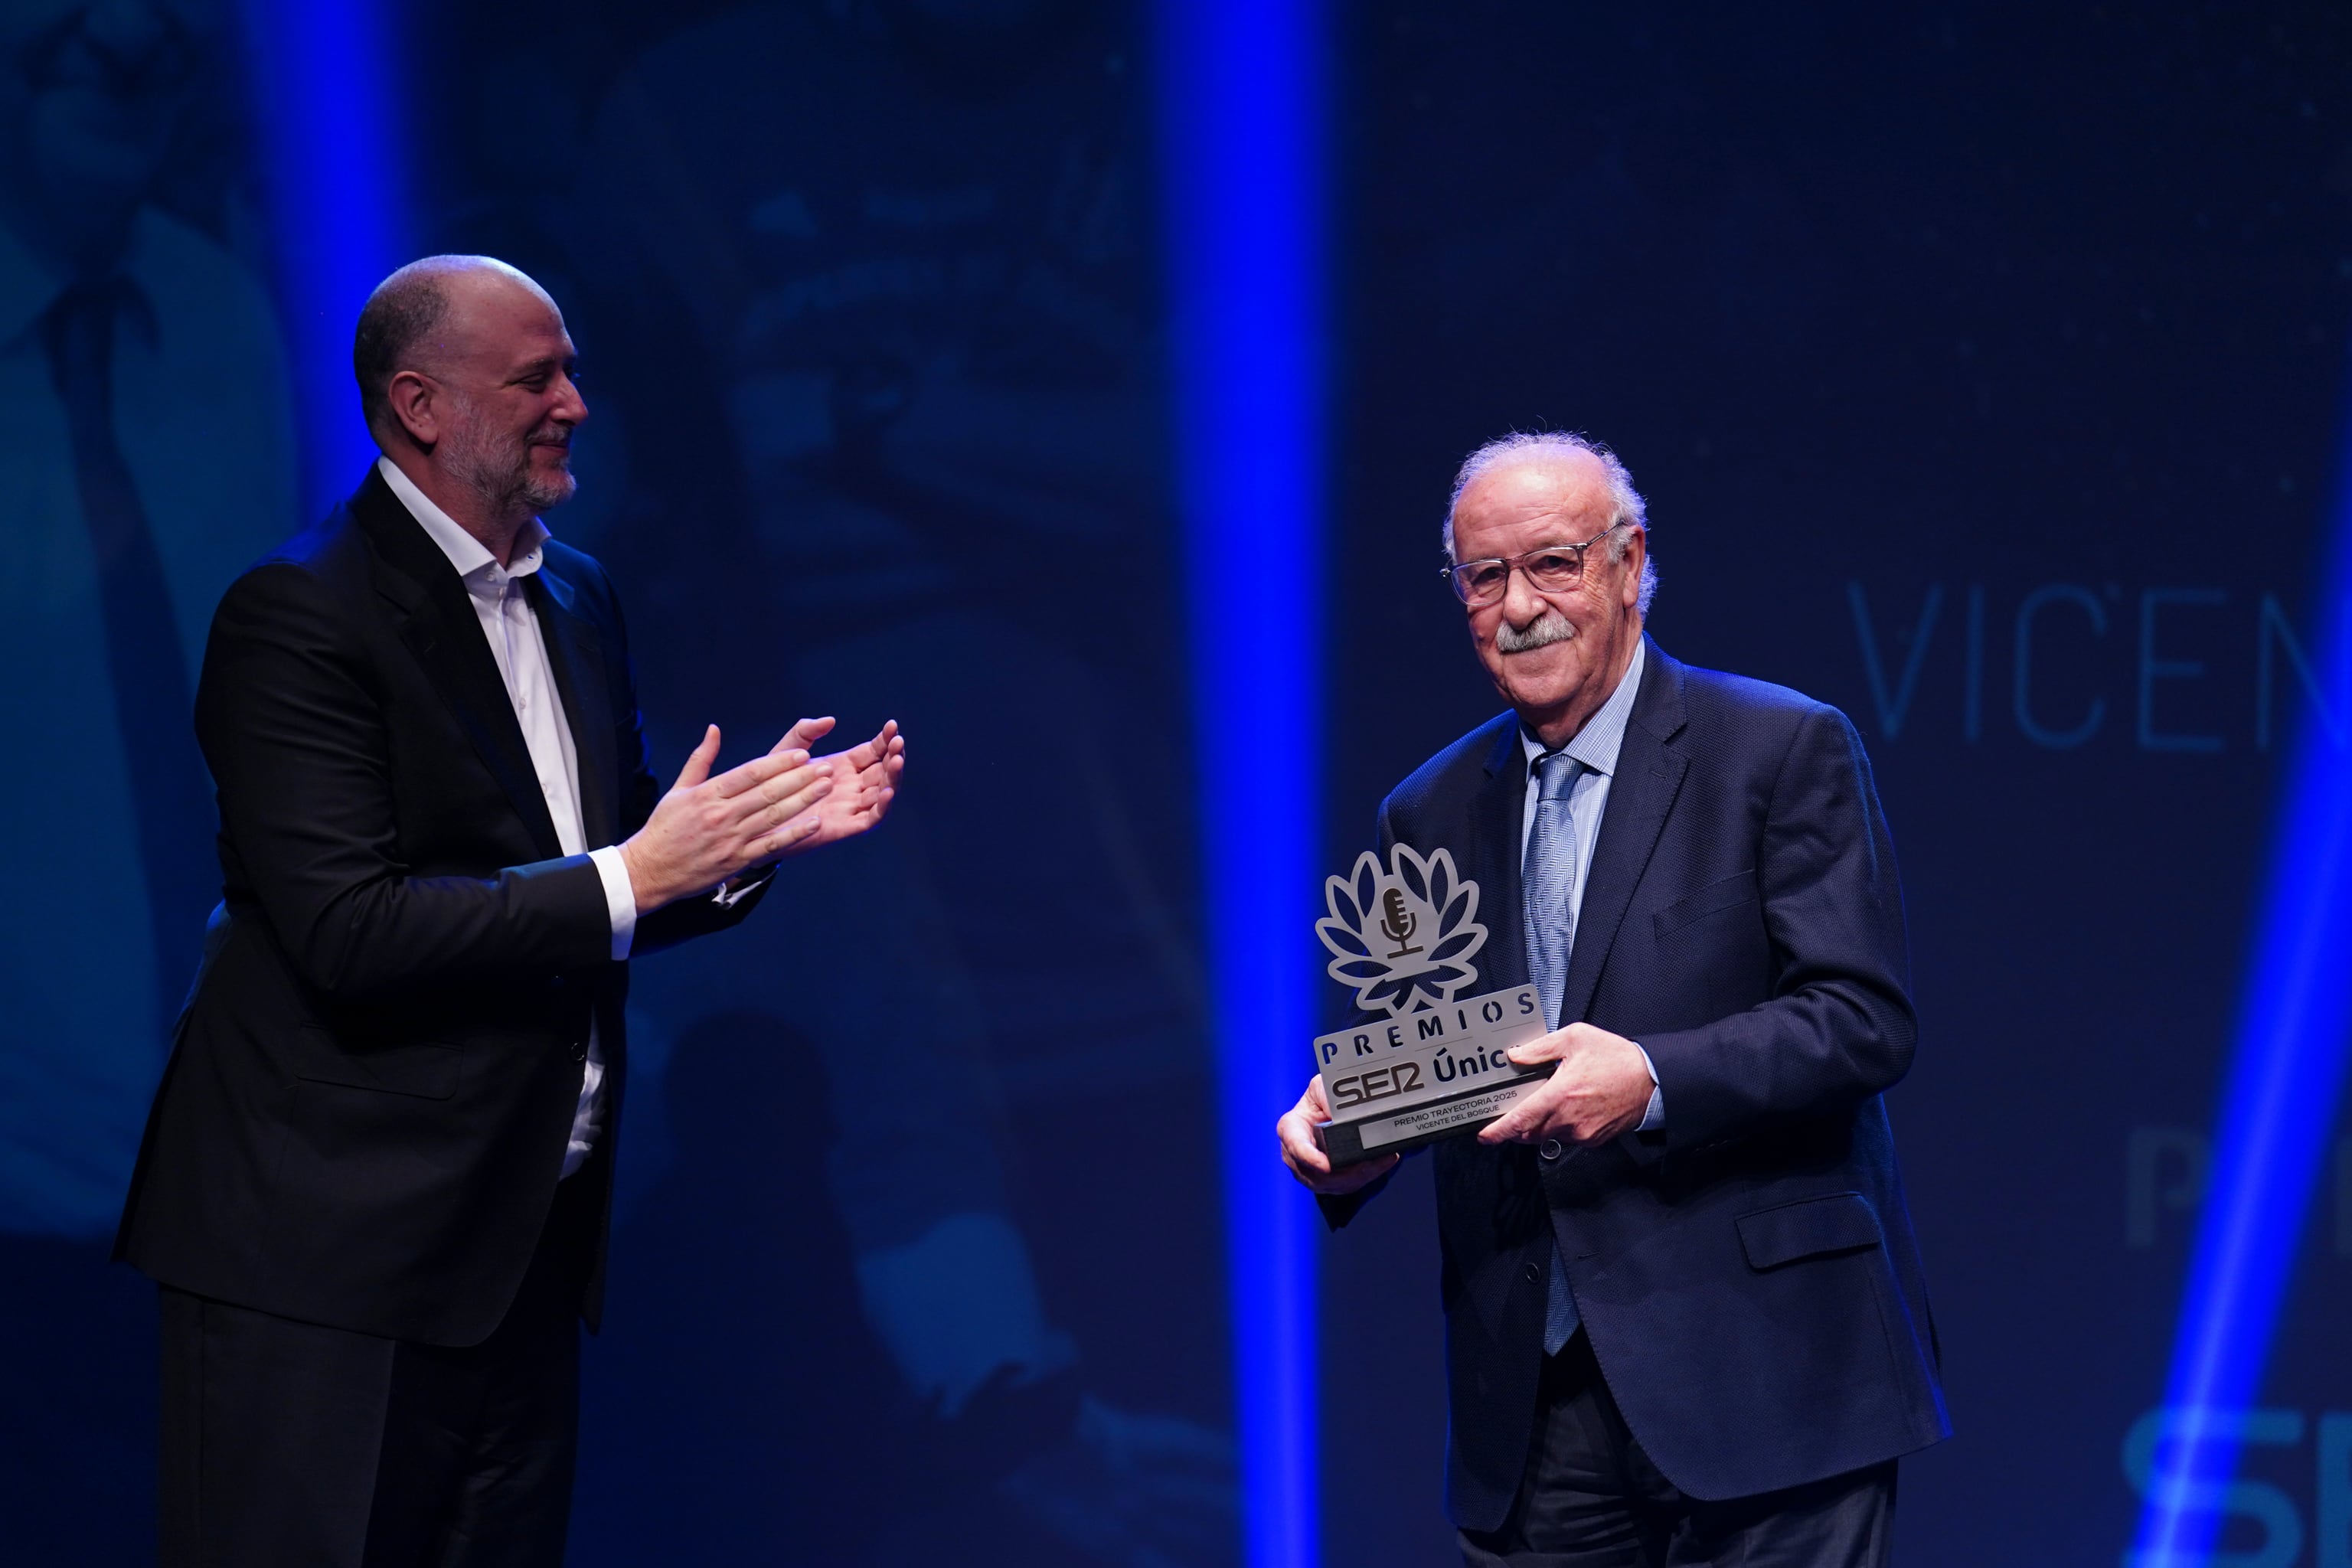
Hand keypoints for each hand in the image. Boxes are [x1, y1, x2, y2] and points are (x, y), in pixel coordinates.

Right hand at [618, 725, 833, 912]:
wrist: (650, 870)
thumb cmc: (664, 828)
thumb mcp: (678, 789)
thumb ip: (701, 759)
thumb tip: (713, 729)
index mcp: (708, 794)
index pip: (750, 773)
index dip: (778, 763)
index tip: (801, 754)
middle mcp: (722, 815)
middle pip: (767, 792)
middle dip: (799, 778)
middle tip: (824, 767)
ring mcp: (731, 839)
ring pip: (774, 816)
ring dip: (803, 800)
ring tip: (825, 787)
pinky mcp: (737, 860)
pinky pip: (771, 845)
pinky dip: (794, 834)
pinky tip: (814, 823)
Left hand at [762, 716, 905, 856]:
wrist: (757, 819)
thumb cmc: (771, 784)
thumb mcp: (787, 751)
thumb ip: (804, 732)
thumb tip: (830, 720)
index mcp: (844, 767)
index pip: (874, 751)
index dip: (885, 739)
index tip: (891, 725)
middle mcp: (852, 786)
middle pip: (883, 770)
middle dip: (894, 755)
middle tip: (898, 742)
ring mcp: (851, 807)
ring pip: (882, 792)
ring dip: (893, 777)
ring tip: (897, 760)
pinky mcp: (845, 827)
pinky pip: (870, 817)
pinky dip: (882, 806)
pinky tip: (887, 791)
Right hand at [1276, 1075, 1399, 1194]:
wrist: (1329, 1107)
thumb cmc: (1321, 1096)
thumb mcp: (1321, 1087)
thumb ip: (1328, 1098)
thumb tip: (1340, 1117)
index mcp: (1290, 1129)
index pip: (1296, 1146)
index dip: (1310, 1158)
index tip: (1327, 1165)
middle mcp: (1295, 1154)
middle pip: (1318, 1173)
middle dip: (1345, 1172)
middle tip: (1367, 1164)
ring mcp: (1310, 1171)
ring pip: (1335, 1183)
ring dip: (1360, 1175)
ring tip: (1380, 1161)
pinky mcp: (1328, 1180)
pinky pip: (1347, 1185)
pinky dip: (1366, 1176)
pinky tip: (1381, 1162)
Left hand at [1477, 1022, 1652, 1147]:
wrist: (1652, 1080)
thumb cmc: (1616, 1057)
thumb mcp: (1576, 1038)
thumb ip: (1541, 1048)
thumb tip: (1516, 1055)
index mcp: (1560, 1095)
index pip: (1521, 1120)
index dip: (1500, 1131)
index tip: (1485, 1136)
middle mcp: (1568, 1120)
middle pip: (1530, 1132)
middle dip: (1517, 1126)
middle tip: (1513, 1111)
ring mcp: (1582, 1133)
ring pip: (1548, 1136)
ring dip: (1539, 1126)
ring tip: (1543, 1105)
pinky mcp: (1593, 1139)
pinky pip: (1567, 1137)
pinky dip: (1559, 1127)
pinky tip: (1566, 1109)